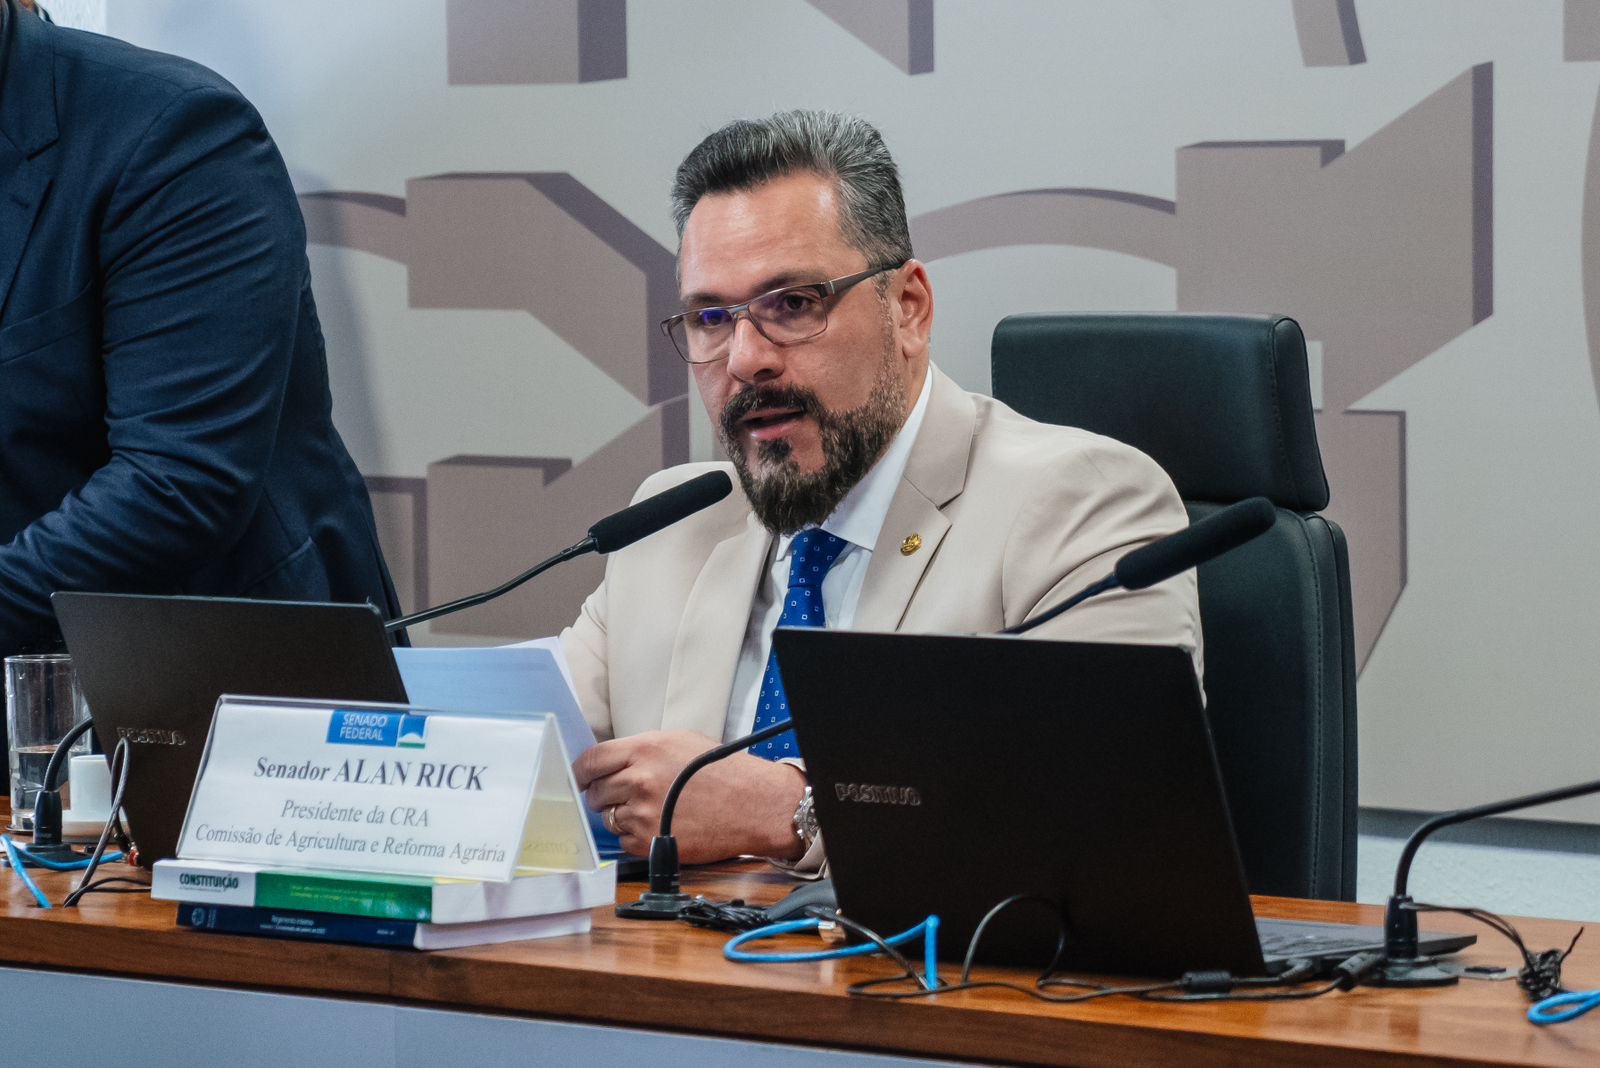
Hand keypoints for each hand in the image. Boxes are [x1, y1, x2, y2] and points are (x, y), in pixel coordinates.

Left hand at [572, 730, 806, 863]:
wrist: (753, 804)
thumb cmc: (721, 770)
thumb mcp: (678, 742)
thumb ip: (640, 750)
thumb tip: (609, 764)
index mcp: (643, 750)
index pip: (590, 761)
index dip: (581, 772)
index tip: (581, 779)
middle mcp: (637, 781)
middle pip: (594, 792)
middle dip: (605, 794)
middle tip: (626, 795)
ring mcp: (642, 814)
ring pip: (607, 818)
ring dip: (622, 816)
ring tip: (652, 810)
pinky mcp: (649, 842)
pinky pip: (622, 841)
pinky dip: (634, 837)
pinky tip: (659, 826)